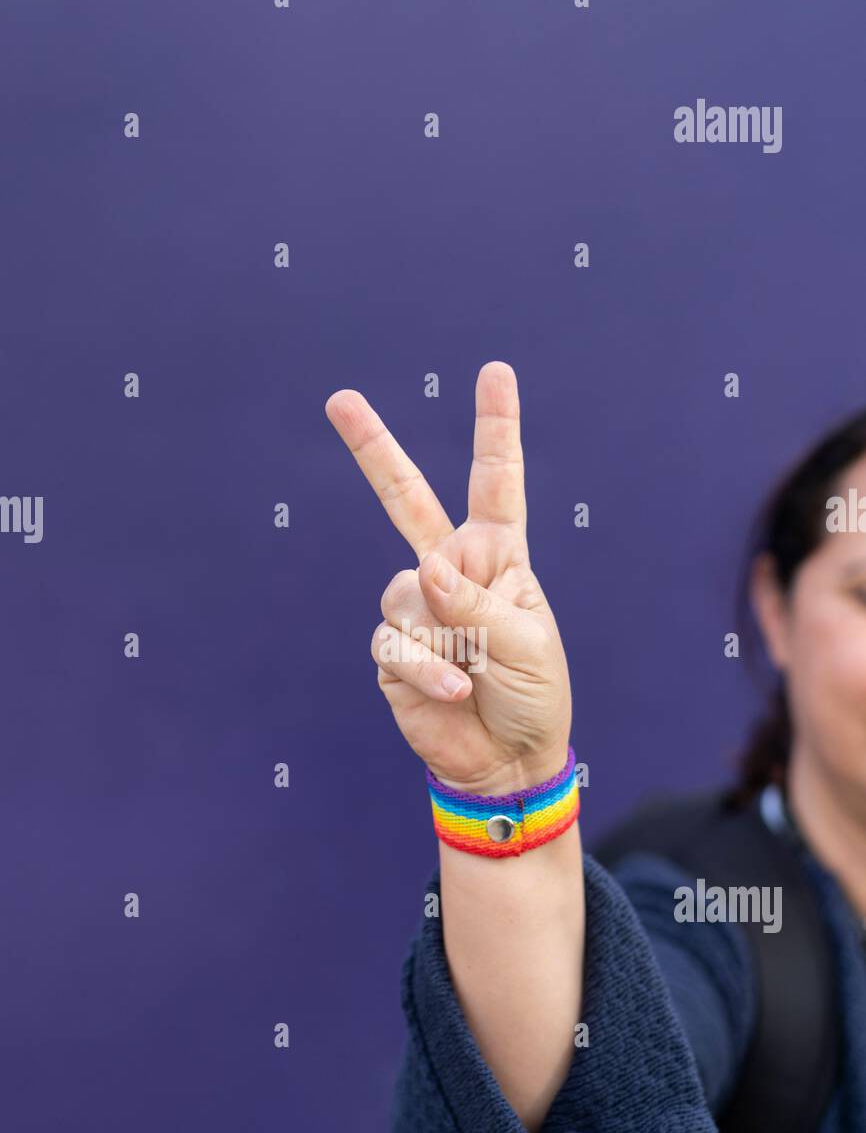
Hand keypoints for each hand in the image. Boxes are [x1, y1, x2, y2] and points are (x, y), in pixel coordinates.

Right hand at [324, 361, 571, 795]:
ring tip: (474, 673)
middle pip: (404, 499)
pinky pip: (394, 644)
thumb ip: (475, 602)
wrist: (507, 759)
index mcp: (497, 557)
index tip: (494, 373)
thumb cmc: (533, 694)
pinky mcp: (393, 652)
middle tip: (339, 399)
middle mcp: (450, 571)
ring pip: (404, 594)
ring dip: (443, 640)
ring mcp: (417, 609)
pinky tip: (454, 691)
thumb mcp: (526, 642)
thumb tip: (423, 568)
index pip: (495, 483)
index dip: (495, 428)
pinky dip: (427, 671)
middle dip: (372, 450)